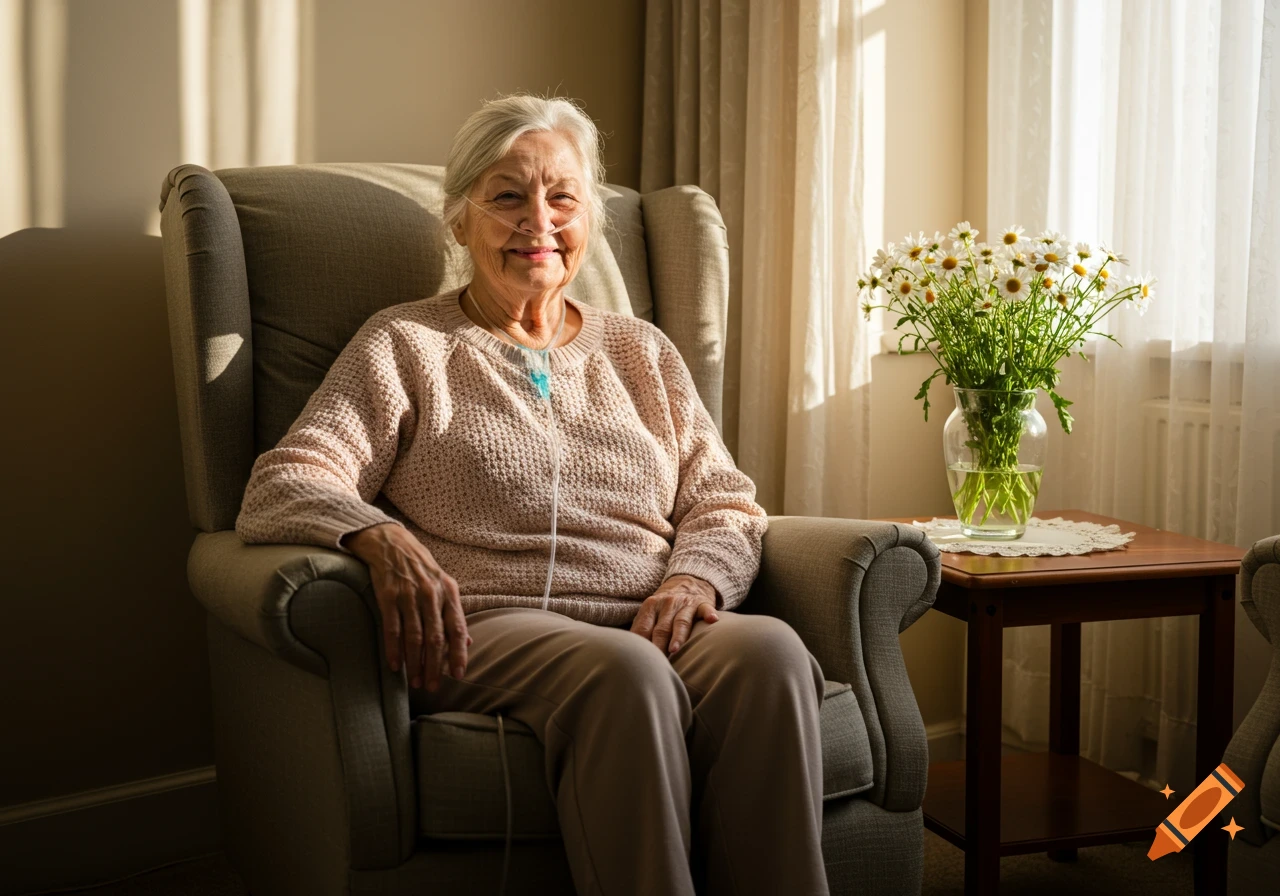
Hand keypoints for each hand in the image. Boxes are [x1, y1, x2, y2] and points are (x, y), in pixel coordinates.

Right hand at [342, 523, 469, 690]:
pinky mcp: (388, 596)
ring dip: (415, 663)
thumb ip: (453, 614)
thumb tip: (469, 642)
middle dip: (435, 666)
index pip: (457, 629)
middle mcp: (431, 594)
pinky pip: (392, 628)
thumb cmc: (421, 568)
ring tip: (415, 681)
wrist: (391, 543)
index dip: (459, 654)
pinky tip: (394, 665)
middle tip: (432, 686)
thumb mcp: (443, 586)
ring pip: (414, 636)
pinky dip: (393, 649)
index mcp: (449, 592)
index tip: (459, 676)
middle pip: (436, 638)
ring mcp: (409, 595)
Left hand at [630, 574, 718, 655]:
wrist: (687, 582)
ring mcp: (685, 603)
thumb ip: (642, 630)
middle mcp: (667, 603)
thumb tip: (632, 653)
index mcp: (650, 606)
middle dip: (657, 646)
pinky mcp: (702, 603)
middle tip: (655, 664)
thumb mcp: (650, 613)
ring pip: (681, 621)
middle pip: (661, 628)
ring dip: (677, 636)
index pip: (644, 628)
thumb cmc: (664, 607)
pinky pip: (705, 608)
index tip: (640, 661)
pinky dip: (708, 614)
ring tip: (674, 650)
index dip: (642, 645)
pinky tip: (712, 620)